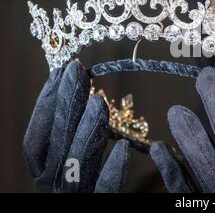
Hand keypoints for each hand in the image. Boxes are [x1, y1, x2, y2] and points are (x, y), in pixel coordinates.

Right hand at [23, 61, 129, 192]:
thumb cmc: (91, 192)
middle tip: (77, 72)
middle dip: (64, 108)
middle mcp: (52, 191)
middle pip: (54, 149)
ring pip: (74, 170)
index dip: (43, 107)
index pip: (35, 142)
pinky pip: (102, 196)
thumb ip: (74, 137)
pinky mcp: (96, 212)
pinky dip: (110, 173)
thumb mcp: (79, 163)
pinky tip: (123, 149)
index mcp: (46, 177)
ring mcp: (73, 203)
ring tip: (99, 103)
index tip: (58, 72)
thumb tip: (80, 95)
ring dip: (85, 133)